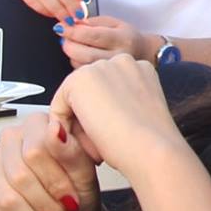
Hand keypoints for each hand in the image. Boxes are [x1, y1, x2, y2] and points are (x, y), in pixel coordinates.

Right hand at [0, 110, 102, 210]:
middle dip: (46, 207)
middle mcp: (9, 140)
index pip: (37, 151)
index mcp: (37, 125)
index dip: (56, 182)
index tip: (73, 201)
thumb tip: (55, 129)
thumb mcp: (86, 172)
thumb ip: (72, 151)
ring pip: (5, 199)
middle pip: (20, 177)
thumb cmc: (79, 189)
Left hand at [49, 54, 186, 185]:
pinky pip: (59, 105)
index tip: (109, 135)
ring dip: (78, 121)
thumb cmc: (150, 142)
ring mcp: (100, 67)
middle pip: (89, 90)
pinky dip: (65, 125)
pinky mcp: (80, 80)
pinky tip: (84, 139)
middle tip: (99, 143)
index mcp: (141, 68)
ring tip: (94, 144)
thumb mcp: (138, 114)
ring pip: (74, 97)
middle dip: (88, 116)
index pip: (107, 88)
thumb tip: (99, 111)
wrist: (151, 150)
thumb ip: (121, 103)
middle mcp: (122, 61)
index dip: (103, 115)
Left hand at [59, 14, 155, 67]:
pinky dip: (76, 62)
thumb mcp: (114, 23)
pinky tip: (81, 55)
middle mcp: (118, 56)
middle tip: (65, 37)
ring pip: (81, 65)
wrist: (144, 53)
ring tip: (74, 45)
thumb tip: (72, 24)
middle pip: (84, 53)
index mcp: (121, 39)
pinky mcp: (104, 78)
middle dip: (68, 44)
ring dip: (71, 54)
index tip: (61, 27)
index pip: (92, 35)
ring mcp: (111, 70)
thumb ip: (92, 22)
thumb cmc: (127, 37)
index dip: (72, 31)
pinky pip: (82, 72)